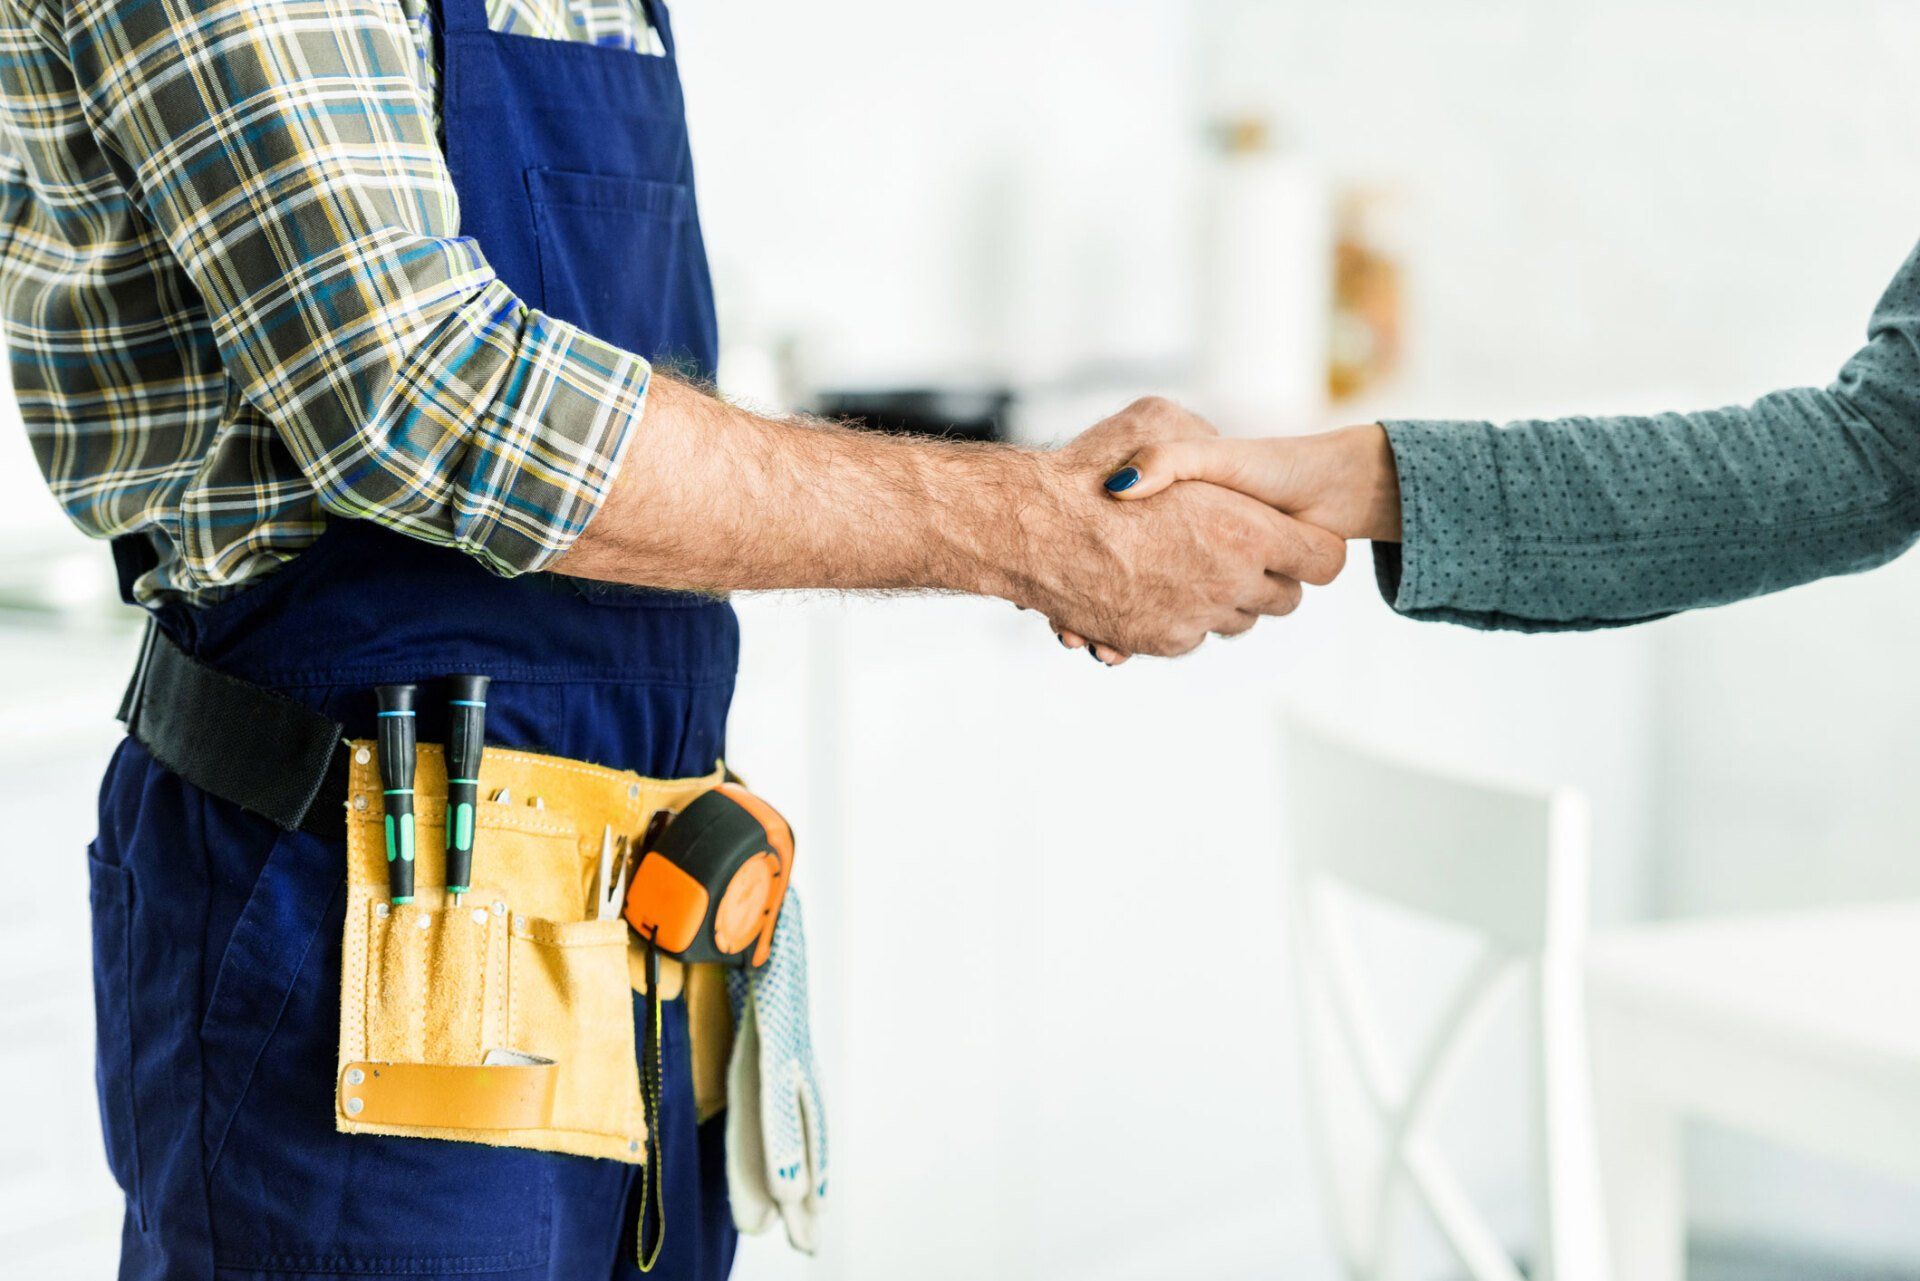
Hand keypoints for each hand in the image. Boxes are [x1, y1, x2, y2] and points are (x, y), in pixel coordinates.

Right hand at [1016, 397, 1346, 660]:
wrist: (1032, 529)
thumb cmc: (1092, 469)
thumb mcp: (1158, 420)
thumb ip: (1200, 437)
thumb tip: (1215, 449)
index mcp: (1247, 531)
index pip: (1323, 560)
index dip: (1311, 548)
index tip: (1291, 538)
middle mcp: (1230, 582)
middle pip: (1285, 600)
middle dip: (1268, 577)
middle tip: (1238, 549)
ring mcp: (1195, 618)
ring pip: (1237, 622)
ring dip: (1224, 598)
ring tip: (1190, 565)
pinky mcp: (1161, 642)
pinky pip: (1192, 636)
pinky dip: (1180, 615)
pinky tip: (1153, 584)